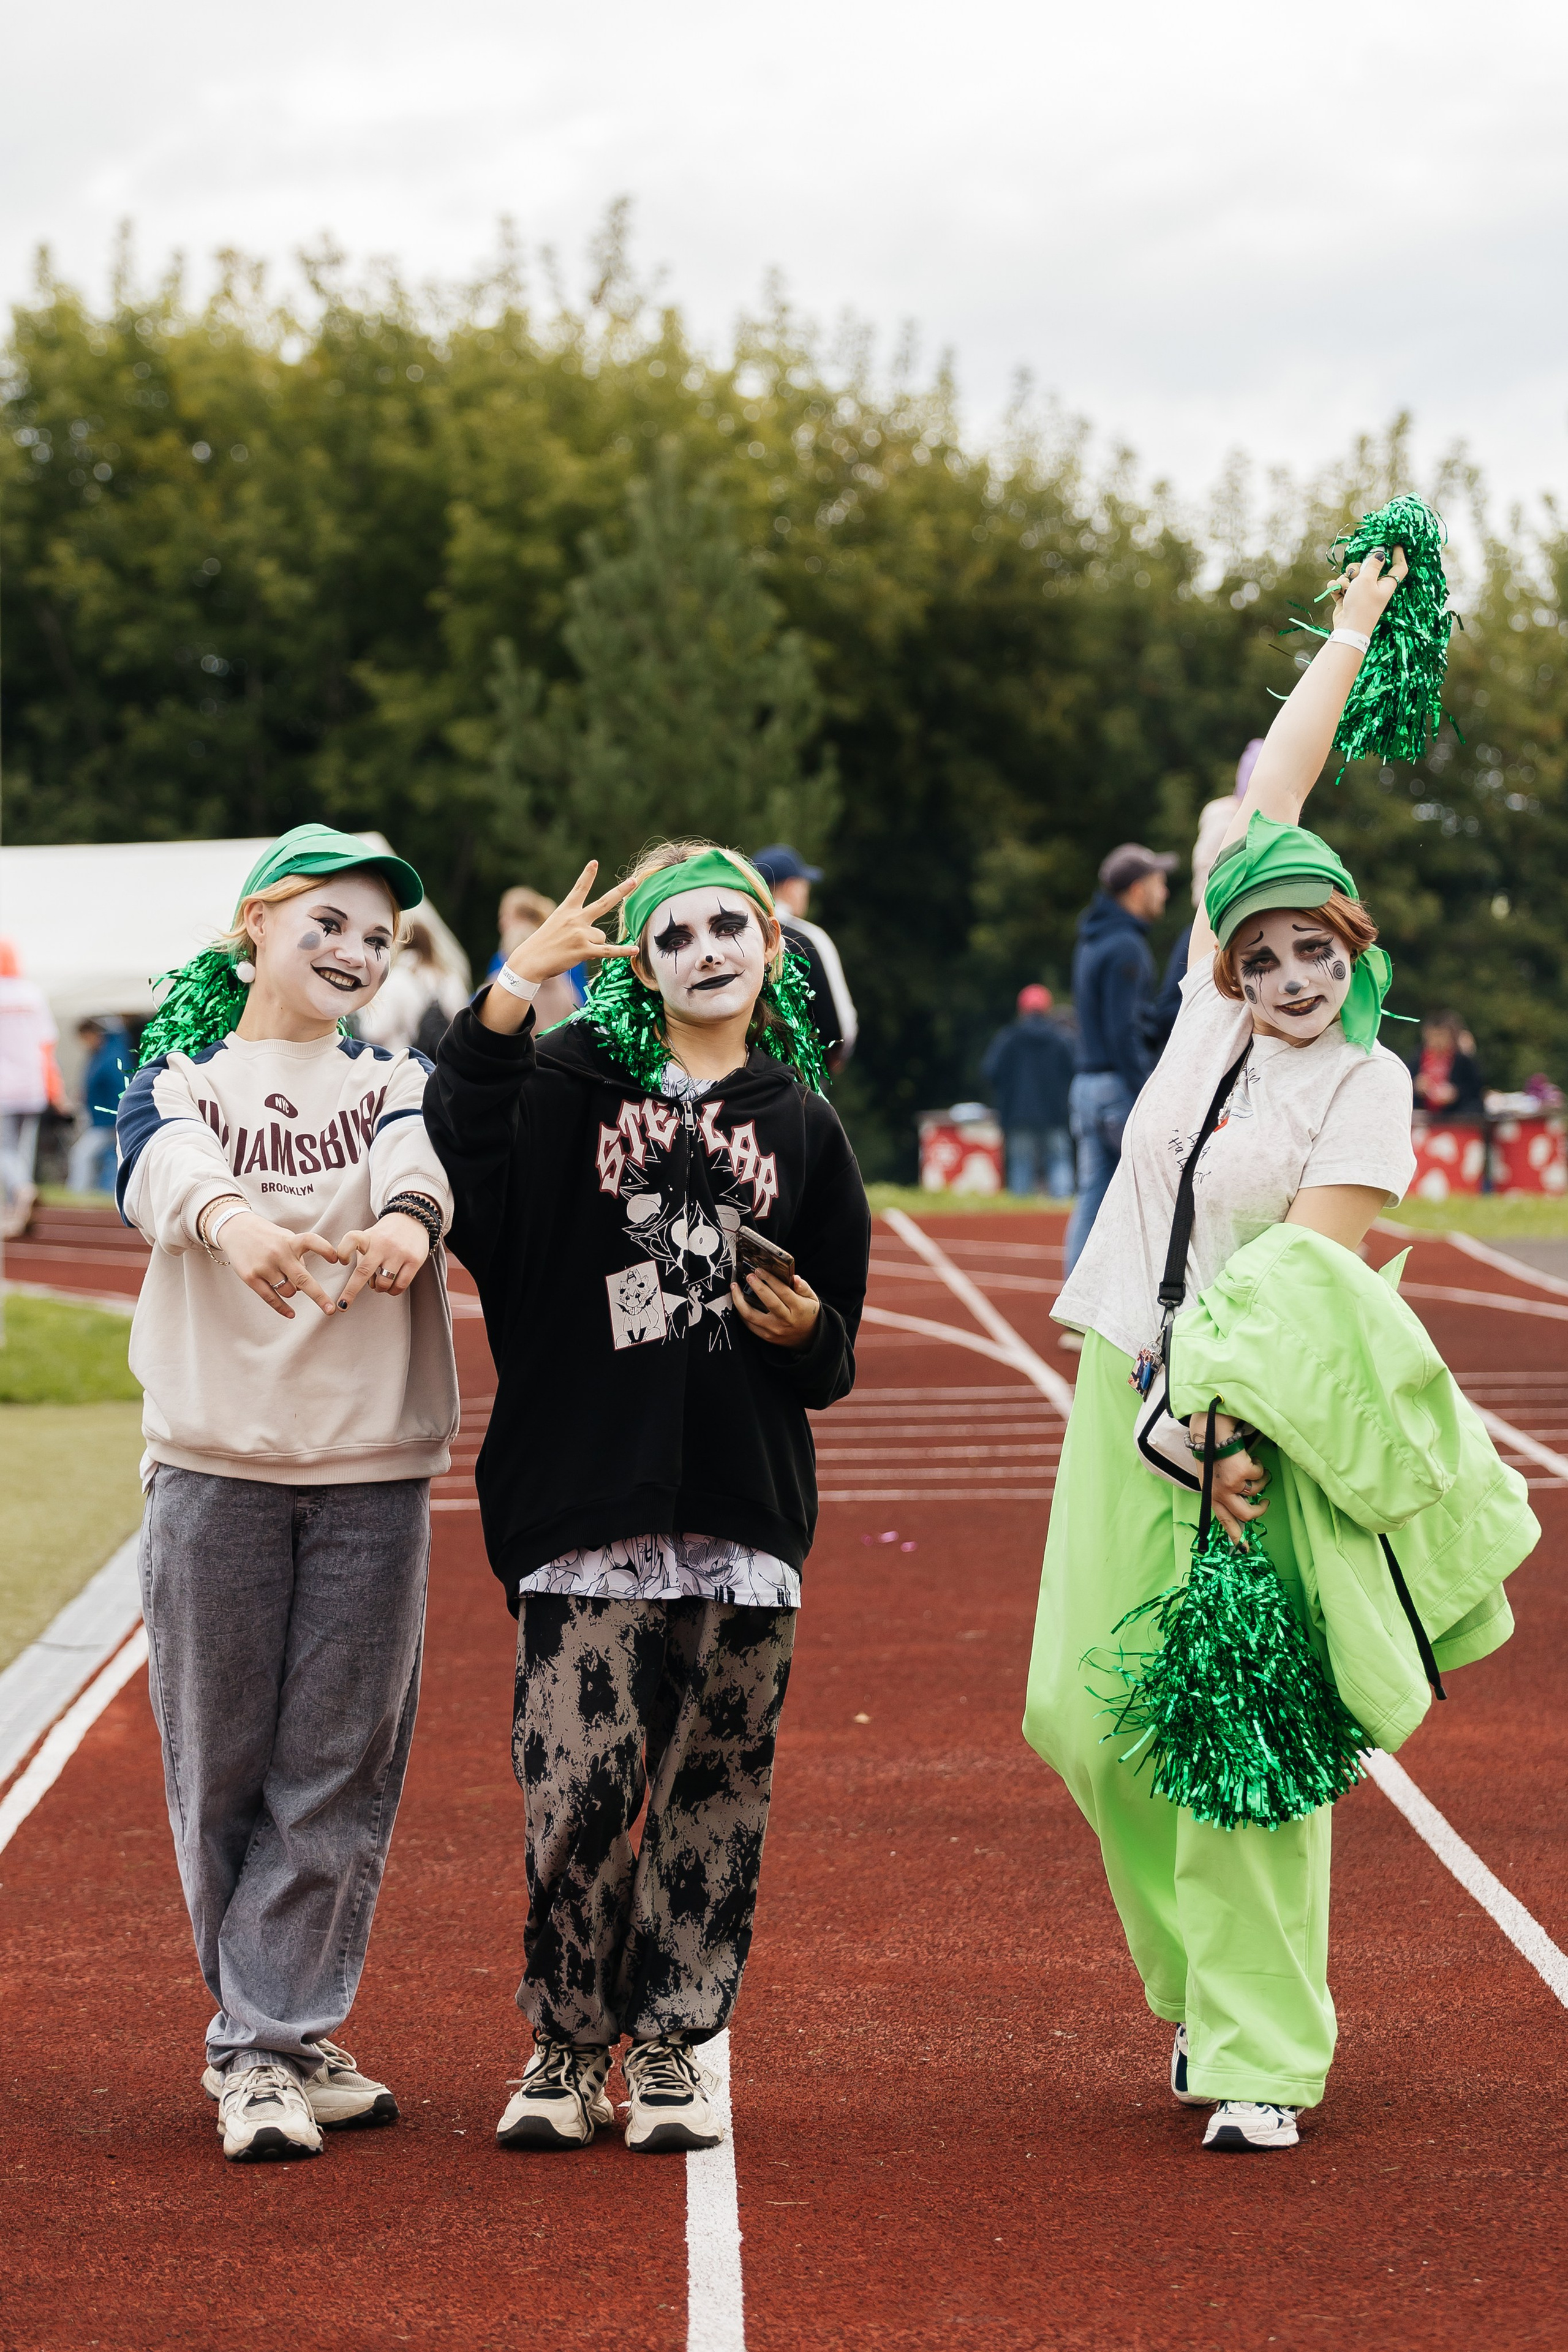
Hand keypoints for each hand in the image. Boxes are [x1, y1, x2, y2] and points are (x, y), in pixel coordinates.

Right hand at [220, 1212, 341, 1319]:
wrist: (236, 1230)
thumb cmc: (267, 1237)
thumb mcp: (285, 1238)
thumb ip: (298, 1256)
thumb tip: (305, 1284)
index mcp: (290, 1241)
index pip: (312, 1241)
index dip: (325, 1250)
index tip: (336, 1259)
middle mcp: (278, 1254)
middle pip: (302, 1278)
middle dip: (319, 1296)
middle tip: (331, 1309)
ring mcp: (264, 1266)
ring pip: (288, 1291)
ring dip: (292, 1291)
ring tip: (286, 1281)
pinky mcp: (251, 1277)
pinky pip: (271, 1298)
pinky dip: (282, 1308)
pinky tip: (291, 1313)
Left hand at [336, 1210, 431, 1308]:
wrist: (413, 1220)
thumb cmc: (385, 1236)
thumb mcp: (369, 1238)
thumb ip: (363, 1259)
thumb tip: (368, 1285)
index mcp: (368, 1237)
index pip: (350, 1241)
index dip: (343, 1253)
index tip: (341, 1262)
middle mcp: (382, 1244)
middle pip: (364, 1271)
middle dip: (351, 1291)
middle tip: (343, 1305)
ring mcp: (399, 1252)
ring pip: (383, 1283)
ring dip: (379, 1289)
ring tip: (380, 1283)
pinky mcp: (414, 1260)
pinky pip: (400, 1285)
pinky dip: (393, 1291)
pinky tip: (391, 1286)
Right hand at [515, 862, 639, 984]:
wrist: (530, 961)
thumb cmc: (542, 945)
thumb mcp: (556, 926)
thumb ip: (578, 926)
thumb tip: (599, 938)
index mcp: (566, 910)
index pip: (579, 889)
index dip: (587, 875)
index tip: (594, 862)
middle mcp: (575, 919)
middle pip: (604, 902)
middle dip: (621, 891)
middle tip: (634, 880)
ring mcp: (580, 934)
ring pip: (601, 936)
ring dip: (593, 944)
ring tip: (574, 949)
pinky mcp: (584, 950)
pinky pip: (609, 951)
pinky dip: (623, 951)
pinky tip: (635, 949)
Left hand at [731, 1265, 821, 1350]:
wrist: (808, 1339)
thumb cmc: (807, 1314)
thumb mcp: (812, 1299)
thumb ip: (803, 1287)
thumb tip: (794, 1278)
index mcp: (798, 1308)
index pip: (783, 1291)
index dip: (770, 1279)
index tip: (759, 1270)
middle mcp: (786, 1320)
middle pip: (768, 1302)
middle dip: (756, 1286)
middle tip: (748, 1275)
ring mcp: (774, 1329)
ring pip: (752, 1315)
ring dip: (739, 1300)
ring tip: (734, 1287)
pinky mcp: (766, 1336)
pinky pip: (749, 1324)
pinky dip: (741, 1312)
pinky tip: (738, 1301)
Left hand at [1188, 1411, 1268, 1543]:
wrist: (1212, 1433)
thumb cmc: (1212, 1455)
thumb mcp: (1211, 1480)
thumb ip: (1222, 1495)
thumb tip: (1239, 1514)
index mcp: (1212, 1496)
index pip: (1224, 1522)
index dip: (1236, 1536)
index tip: (1244, 1549)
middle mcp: (1221, 1493)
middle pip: (1246, 1515)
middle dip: (1259, 1511)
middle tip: (1265, 1503)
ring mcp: (1232, 1484)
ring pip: (1257, 1493)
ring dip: (1261, 1481)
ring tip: (1253, 1469)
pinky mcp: (1243, 1472)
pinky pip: (1260, 1476)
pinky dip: (1259, 1467)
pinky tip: (1250, 1458)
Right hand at [1331, 545, 1407, 638]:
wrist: (1348, 629)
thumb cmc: (1362, 604)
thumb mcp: (1368, 579)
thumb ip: (1373, 564)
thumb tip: (1380, 553)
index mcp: (1386, 583)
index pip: (1399, 566)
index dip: (1399, 555)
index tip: (1395, 543)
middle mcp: (1375, 587)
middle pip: (1368, 568)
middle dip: (1357, 567)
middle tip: (1355, 573)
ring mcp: (1360, 593)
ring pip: (1352, 575)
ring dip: (1345, 579)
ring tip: (1345, 589)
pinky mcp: (1347, 598)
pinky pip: (1341, 585)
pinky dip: (1337, 587)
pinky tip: (1337, 593)